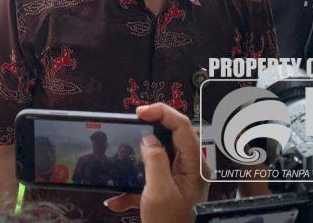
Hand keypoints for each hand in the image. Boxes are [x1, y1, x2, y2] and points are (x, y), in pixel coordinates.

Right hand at [105, 103, 209, 221]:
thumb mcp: (158, 191)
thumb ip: (155, 160)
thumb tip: (149, 139)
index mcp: (195, 166)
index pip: (182, 126)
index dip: (162, 112)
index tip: (140, 111)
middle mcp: (191, 170)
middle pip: (173, 137)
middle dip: (152, 128)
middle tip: (134, 123)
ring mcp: (181, 181)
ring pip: (160, 157)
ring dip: (138, 159)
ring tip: (125, 156)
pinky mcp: (169, 193)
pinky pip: (150, 181)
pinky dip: (132, 188)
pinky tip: (117, 201)